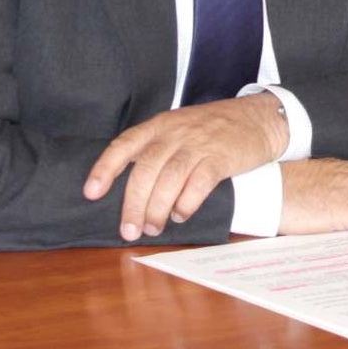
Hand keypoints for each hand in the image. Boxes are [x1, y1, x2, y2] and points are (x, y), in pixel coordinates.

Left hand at [83, 92, 288, 240]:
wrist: (257, 118)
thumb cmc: (213, 129)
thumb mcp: (179, 129)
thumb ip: (157, 150)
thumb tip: (132, 188)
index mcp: (159, 125)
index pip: (124, 145)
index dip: (105, 168)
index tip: (90, 193)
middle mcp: (175, 132)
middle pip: (145, 169)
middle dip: (133, 203)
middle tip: (129, 230)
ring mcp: (198, 143)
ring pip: (169, 179)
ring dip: (157, 208)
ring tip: (152, 228)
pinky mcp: (221, 157)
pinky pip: (198, 183)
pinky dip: (187, 203)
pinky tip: (182, 214)